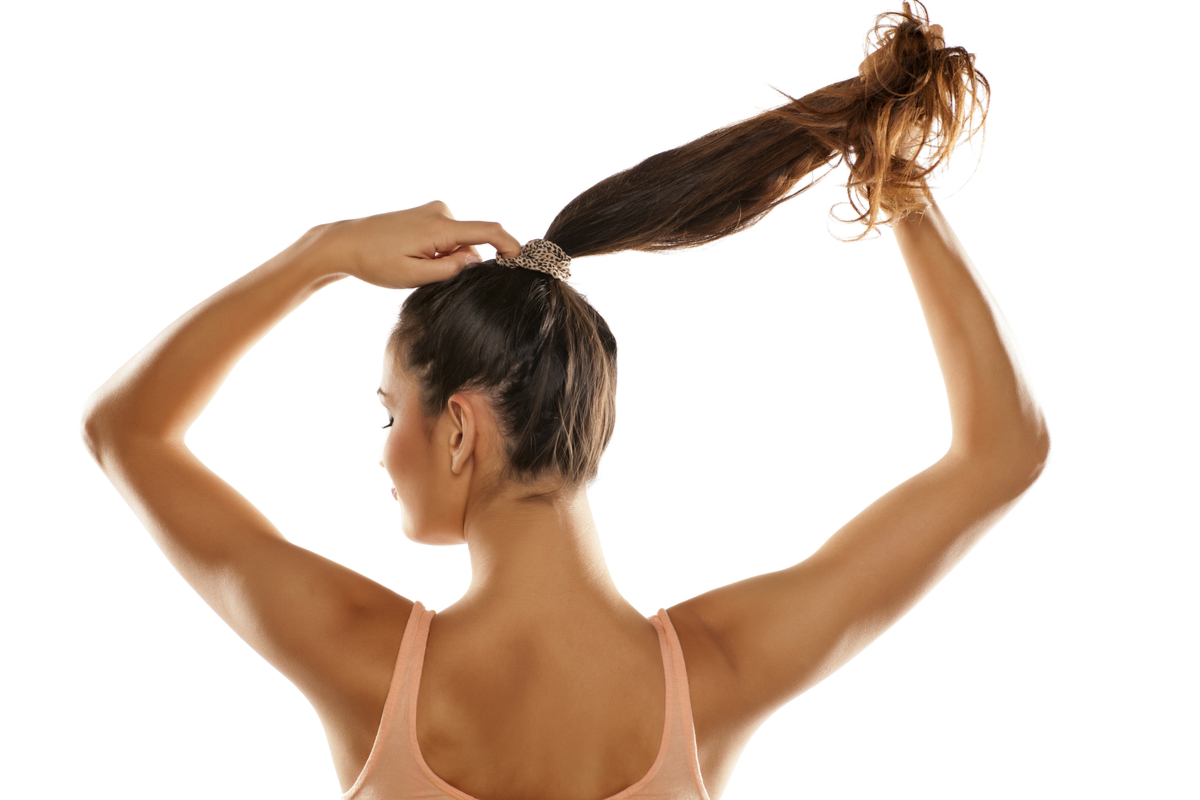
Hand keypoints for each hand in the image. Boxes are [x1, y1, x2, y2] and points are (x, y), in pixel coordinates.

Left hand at [324, 201, 522, 289]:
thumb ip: (451, 270)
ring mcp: (435, 211)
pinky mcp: (429, 214)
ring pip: (459, 242)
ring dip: (448, 259)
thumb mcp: (415, 275)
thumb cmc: (375, 261)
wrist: (346, 242)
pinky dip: (441, 251)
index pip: (489, 231)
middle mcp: (441, 212)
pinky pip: (449, 237)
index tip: (521, 262)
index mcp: (439, 226)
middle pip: (472, 242)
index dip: (511, 246)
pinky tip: (414, 257)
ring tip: (414, 265)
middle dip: (463, 264)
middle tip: (429, 276)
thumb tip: (477, 262)